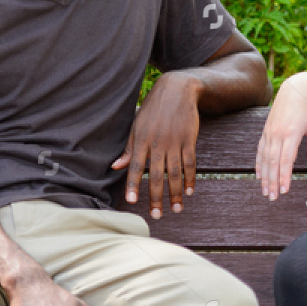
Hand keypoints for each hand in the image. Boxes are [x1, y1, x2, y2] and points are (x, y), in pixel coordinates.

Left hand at [112, 71, 202, 217]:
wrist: (177, 90)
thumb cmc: (153, 110)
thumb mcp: (137, 126)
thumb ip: (129, 149)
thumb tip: (115, 167)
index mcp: (141, 140)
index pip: (136, 166)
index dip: (134, 184)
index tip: (132, 201)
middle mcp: (158, 143)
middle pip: (157, 175)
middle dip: (157, 197)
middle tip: (156, 215)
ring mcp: (175, 142)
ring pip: (175, 173)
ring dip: (175, 193)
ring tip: (176, 209)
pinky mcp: (189, 140)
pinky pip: (190, 163)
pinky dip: (190, 178)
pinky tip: (189, 191)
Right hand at [255, 73, 306, 199]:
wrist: (295, 88)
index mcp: (291, 132)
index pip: (286, 159)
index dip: (285, 176)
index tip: (285, 190)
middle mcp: (277, 133)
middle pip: (273, 162)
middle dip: (273, 181)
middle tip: (273, 198)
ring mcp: (269, 132)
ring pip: (264, 158)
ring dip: (264, 176)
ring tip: (265, 192)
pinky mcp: (266, 131)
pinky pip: (260, 150)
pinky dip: (259, 164)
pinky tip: (259, 176)